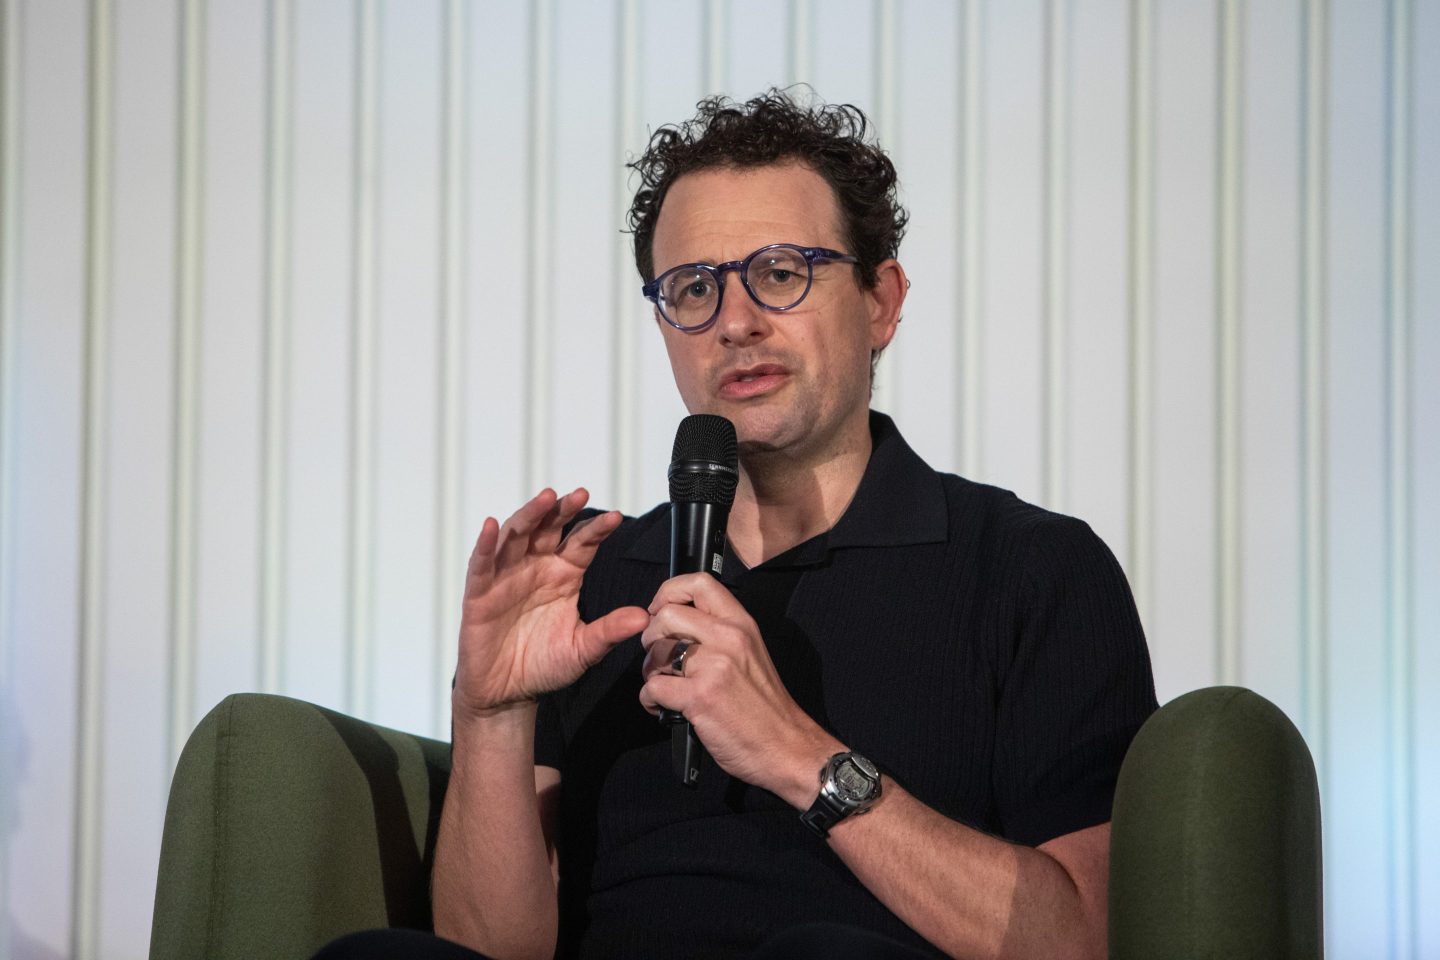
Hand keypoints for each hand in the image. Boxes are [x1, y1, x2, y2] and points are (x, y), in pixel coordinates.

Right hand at [455, 488, 649, 718]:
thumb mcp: (583, 649)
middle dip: (563, 510)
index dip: (597, 530)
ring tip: (546, 498)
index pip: (582, 544)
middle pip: (550, 529)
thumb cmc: (544, 666)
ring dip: (530, 515)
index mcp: (564, 576)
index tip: (616, 518)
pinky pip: (481, 563)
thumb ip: (609, 631)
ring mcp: (506, 577)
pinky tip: (493, 525)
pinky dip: (486, 543)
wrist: (508, 693)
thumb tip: (643, 618)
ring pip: (517, 536)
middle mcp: (536, 568)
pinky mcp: (479, 593)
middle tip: (580, 494)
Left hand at [637, 573, 839, 802]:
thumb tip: (675, 623)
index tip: (660, 610)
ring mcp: (713, 666)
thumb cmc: (765, 706)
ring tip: (666, 686)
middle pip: (665, 615)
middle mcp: (728, 638)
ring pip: (654, 652)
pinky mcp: (699, 697)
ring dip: (650, 671)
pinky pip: (652, 688)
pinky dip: (651, 700)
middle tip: (661, 658)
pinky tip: (665, 708)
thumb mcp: (751, 653)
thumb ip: (719, 633)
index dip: (668, 592)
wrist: (786, 746)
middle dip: (651, 637)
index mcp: (741, 624)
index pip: (698, 582)